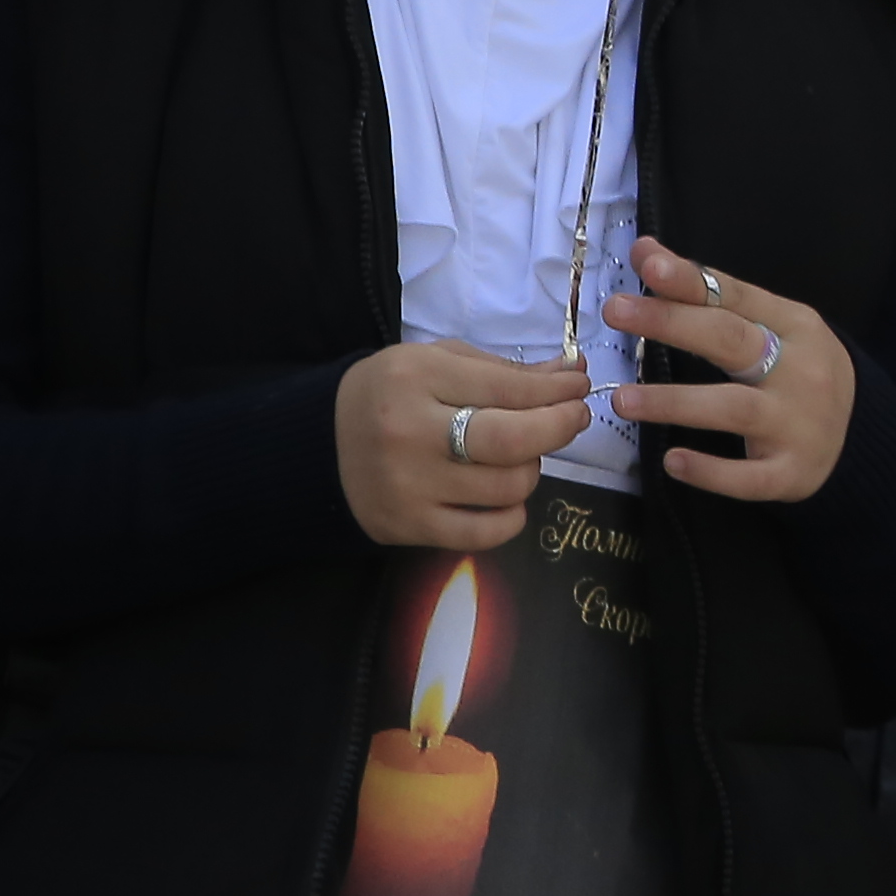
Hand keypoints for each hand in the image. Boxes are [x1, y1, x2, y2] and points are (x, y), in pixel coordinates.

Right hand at [334, 340, 592, 550]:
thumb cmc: (389, 395)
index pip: (510, 388)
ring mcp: (407, 485)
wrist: (316, 445)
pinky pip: (485, 532)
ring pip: (508, 487)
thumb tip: (573, 375)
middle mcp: (409, 432)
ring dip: (531, 470)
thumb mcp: (437, 363)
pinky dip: (512, 516)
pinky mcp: (406, 526)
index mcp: (416, 378)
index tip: (579, 388)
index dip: (559, 391)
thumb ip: (504, 370)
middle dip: (560, 428)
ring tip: (519, 456)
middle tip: (574, 419)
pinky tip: (505, 498)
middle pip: (513, 440)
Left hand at [594, 236, 855, 500]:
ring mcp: (797, 424)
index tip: (646, 263)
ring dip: (677, 402)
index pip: (737, 297)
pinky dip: (712, 471)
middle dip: (674, 323)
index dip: (690, 280)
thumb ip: (708, 294)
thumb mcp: (768, 326)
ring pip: (735, 410)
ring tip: (622, 399)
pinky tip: (672, 462)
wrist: (859, 438)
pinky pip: (749, 476)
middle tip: (616, 310)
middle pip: (733, 342)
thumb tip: (644, 251)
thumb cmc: (795, 372)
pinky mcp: (791, 472)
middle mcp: (799, 371)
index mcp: (795, 327)